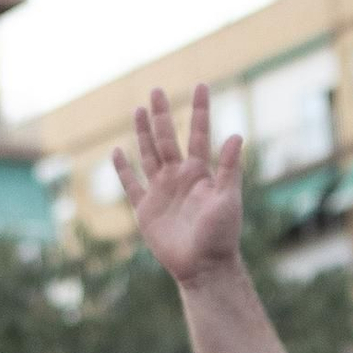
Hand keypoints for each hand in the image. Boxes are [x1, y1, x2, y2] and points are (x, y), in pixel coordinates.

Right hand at [113, 85, 243, 285]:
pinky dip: (123, 170)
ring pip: (148, 154)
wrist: (203, 266)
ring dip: (143, 133)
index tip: (201, 85)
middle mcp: (179, 177)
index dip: (200, 110)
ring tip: (138, 110)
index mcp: (200, 172)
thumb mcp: (228, 199)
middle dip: (162, 114)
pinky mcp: (146, 210)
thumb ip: (229, 168)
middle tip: (156, 90)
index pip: (199, 133)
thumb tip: (236, 134)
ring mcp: (161, 191)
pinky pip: (131, 185)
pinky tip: (116, 152)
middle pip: (167, 138)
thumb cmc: (221, 235)